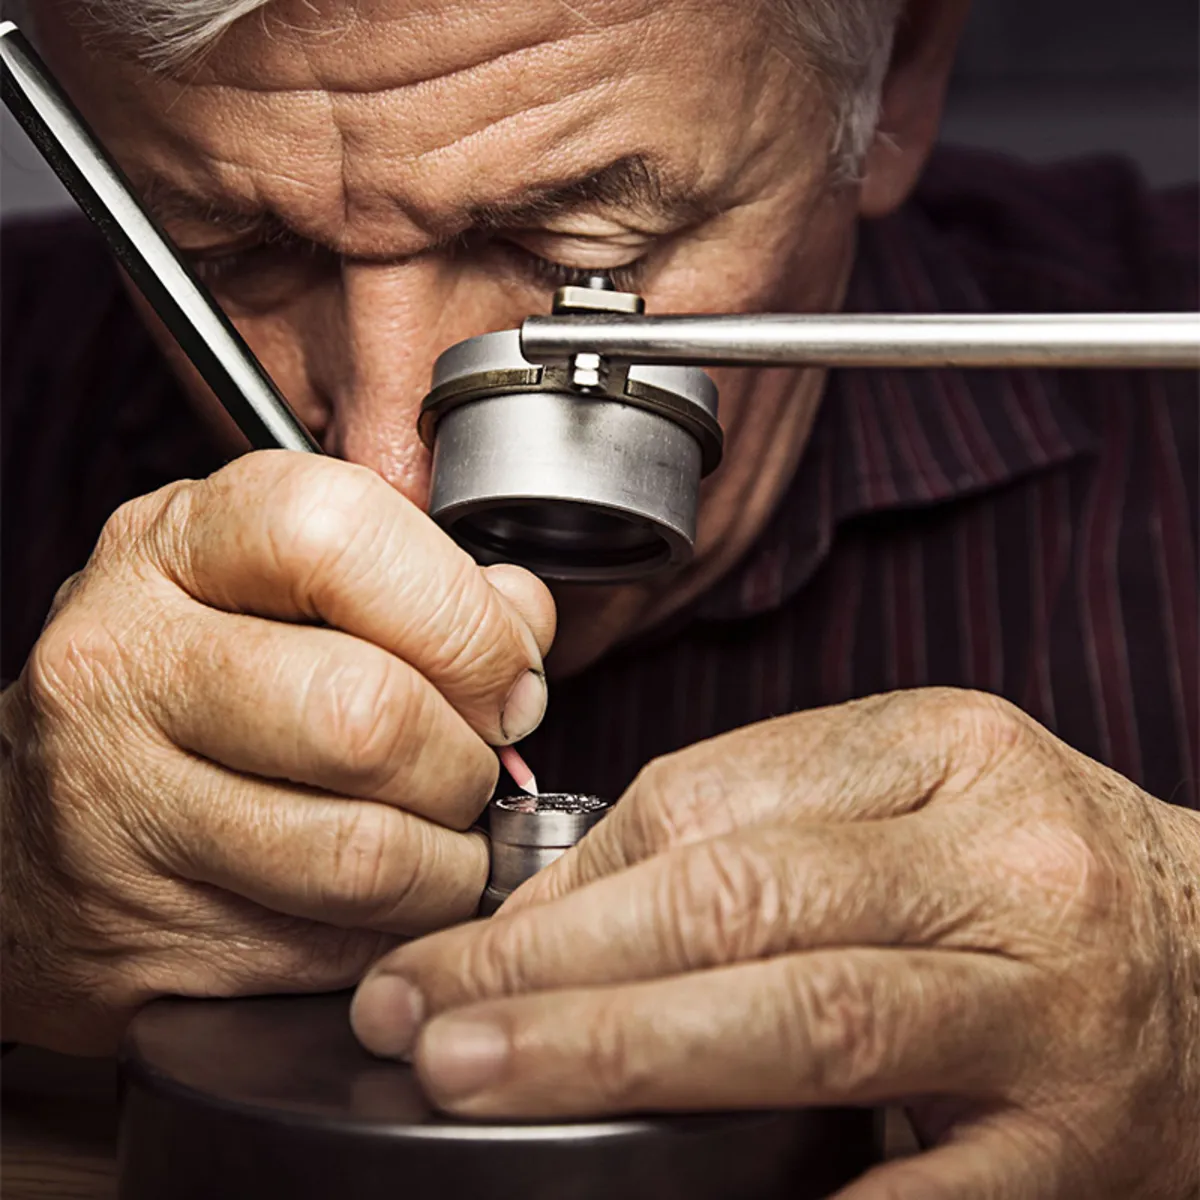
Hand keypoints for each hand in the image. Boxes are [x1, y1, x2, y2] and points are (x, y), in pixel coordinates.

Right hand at [0, 450, 553, 1052]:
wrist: (33, 837)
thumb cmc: (189, 693)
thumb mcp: (281, 591)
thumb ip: (417, 584)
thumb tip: (520, 621)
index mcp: (175, 545)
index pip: (340, 534)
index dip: (461, 616)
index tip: (504, 673)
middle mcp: (124, 661)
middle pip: (366, 712)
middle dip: (466, 760)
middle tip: (474, 768)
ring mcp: (113, 801)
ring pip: (362, 852)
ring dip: (448, 861)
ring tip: (442, 836)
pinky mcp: (136, 928)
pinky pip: (334, 945)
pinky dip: (399, 929)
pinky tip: (386, 896)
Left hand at [352, 689, 1199, 1199]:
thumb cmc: (1022, 868)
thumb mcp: (900, 799)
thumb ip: (751, 826)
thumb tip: (559, 909)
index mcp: (942, 749)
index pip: (713, 797)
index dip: (571, 879)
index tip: (466, 936)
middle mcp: (1000, 861)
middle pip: (741, 898)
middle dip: (556, 964)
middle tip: (417, 1013)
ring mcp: (1044, 1005)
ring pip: (804, 1018)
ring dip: (617, 1053)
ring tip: (472, 1076)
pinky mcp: (1070, 1144)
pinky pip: (911, 1188)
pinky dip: (780, 1195)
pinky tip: (646, 1191)